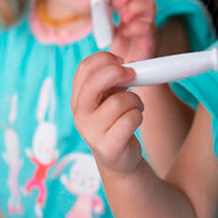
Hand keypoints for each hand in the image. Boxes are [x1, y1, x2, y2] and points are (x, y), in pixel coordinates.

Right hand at [71, 51, 143, 174]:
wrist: (118, 159)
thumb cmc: (114, 122)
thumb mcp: (110, 97)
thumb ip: (114, 80)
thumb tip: (128, 65)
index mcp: (79, 98)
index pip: (84, 68)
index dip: (105, 59)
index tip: (121, 61)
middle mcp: (80, 115)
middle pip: (93, 83)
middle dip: (116, 73)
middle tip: (132, 74)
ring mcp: (92, 133)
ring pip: (118, 102)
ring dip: (134, 100)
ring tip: (135, 106)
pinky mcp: (109, 147)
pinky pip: (130, 119)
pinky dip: (138, 116)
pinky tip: (135, 121)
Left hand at [99, 0, 156, 62]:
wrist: (129, 70)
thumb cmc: (122, 49)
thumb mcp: (110, 29)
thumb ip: (106, 15)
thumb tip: (97, 1)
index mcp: (130, 9)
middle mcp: (141, 14)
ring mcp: (148, 25)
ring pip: (150, 5)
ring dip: (135, 7)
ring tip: (123, 18)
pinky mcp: (150, 39)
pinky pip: (147, 27)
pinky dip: (134, 27)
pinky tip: (124, 33)